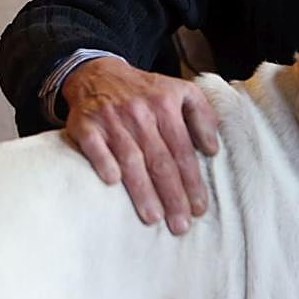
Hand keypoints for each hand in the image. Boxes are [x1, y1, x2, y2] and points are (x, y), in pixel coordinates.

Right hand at [62, 56, 220, 234]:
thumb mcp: (181, 91)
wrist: (99, 73)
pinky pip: (95, 146)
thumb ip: (202, 116)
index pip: (182, 150)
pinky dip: (104, 163)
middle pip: (160, 160)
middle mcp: (140, 111)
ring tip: (154, 217)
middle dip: (172, 195)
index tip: (200, 208)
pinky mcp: (85, 124)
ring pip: (131, 158)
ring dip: (142, 189)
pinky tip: (112, 183)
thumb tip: (213, 149)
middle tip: (180, 224)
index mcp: (166, 104)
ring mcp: (111, 118)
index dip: (192, 181)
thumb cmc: (145, 91)